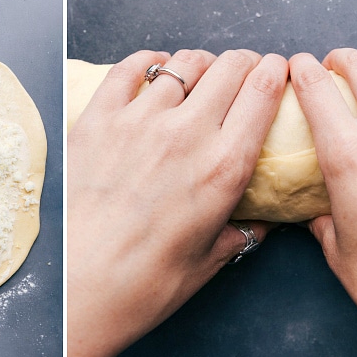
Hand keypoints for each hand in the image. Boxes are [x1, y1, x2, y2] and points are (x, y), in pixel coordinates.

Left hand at [67, 48, 288, 356]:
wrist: (78, 293)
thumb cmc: (143, 288)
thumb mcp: (205, 265)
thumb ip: (237, 236)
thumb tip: (256, 226)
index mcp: (224, 167)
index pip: (264, 90)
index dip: (276, 72)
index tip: (277, 73)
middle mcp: (187, 134)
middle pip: (229, 66)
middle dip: (244, 64)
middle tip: (242, 74)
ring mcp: (140, 121)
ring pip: (183, 64)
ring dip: (199, 66)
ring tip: (198, 78)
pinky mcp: (99, 120)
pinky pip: (130, 69)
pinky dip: (149, 63)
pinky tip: (154, 70)